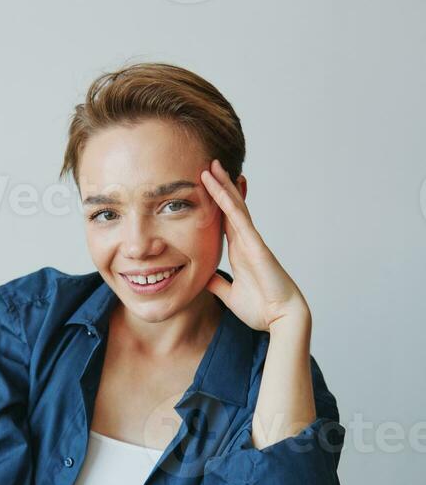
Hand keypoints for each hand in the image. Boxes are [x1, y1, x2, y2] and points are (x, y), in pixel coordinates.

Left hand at [201, 158, 310, 331]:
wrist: (281, 319)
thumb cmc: (262, 309)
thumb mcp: (230, 295)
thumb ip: (218, 284)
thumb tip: (204, 278)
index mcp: (241, 252)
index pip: (225, 222)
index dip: (216, 205)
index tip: (206, 188)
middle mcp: (246, 242)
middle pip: (230, 208)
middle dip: (220, 187)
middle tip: (209, 165)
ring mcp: (251, 241)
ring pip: (234, 207)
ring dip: (222, 186)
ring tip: (212, 165)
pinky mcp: (255, 245)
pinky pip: (239, 218)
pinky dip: (227, 201)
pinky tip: (218, 186)